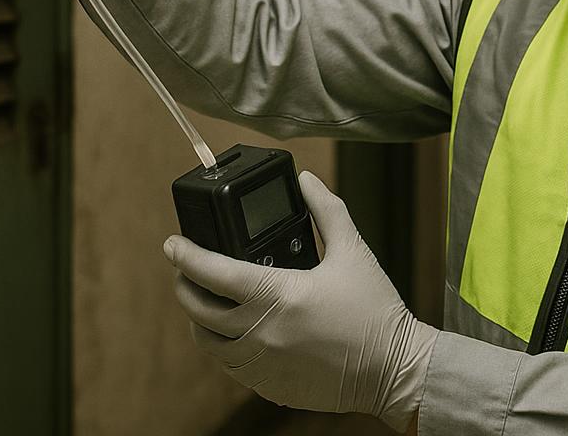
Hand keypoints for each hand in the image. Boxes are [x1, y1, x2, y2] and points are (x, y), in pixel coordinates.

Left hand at [163, 172, 437, 431]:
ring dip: (200, 318)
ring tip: (208, 299)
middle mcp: (261, 333)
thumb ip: (327, 211)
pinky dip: (224, 345)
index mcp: (278, 295)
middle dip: (184, 284)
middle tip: (184, 269)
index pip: (213, 272)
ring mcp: (262, 364)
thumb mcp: (353, 252)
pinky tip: (236, 329)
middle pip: (198, 308)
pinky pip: (229, 365)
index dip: (185, 255)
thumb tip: (306, 181)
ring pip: (208, 342)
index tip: (172, 243)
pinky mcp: (268, 386)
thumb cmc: (376, 312)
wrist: (395, 370)